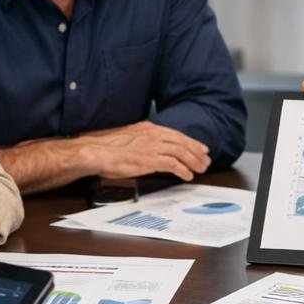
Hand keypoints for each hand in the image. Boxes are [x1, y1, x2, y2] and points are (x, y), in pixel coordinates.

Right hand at [86, 121, 209, 180]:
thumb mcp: (129, 138)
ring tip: (201, 169)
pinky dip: (183, 170)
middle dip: (196, 152)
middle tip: (206, 160)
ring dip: (193, 161)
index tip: (200, 148)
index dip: (191, 142)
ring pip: (181, 153)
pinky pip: (173, 165)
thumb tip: (151, 150)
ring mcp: (152, 147)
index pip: (175, 134)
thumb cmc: (107, 148)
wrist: (96, 152)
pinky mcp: (150, 160)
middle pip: (182, 142)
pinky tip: (188, 176)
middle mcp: (153, 134)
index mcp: (148, 128)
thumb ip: (143, 141)